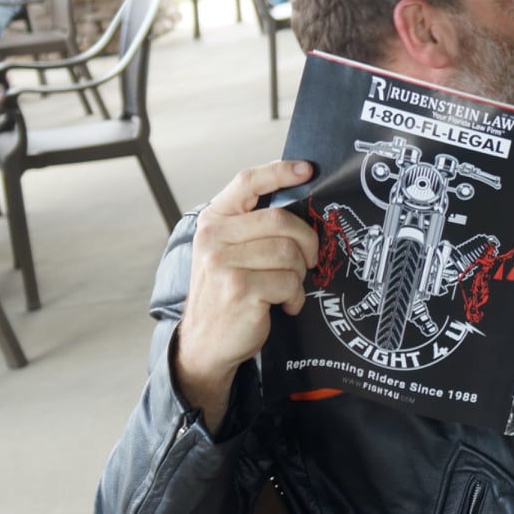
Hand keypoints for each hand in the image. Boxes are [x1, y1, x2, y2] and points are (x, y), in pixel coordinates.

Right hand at [174, 161, 319, 423]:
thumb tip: (302, 208)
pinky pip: (290, 281)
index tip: (307, 170)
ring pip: (290, 252)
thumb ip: (253, 228)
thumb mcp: (228, 253)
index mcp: (213, 221)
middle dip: (306, 243)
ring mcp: (224, 263)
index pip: (247, 182)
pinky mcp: (241, 288)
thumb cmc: (226, 294)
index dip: (280, 171)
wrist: (205, 343)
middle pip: (282, 220)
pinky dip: (295, 296)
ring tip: (287, 288)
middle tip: (309, 261)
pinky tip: (284, 305)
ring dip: (299, 274)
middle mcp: (214, 238)